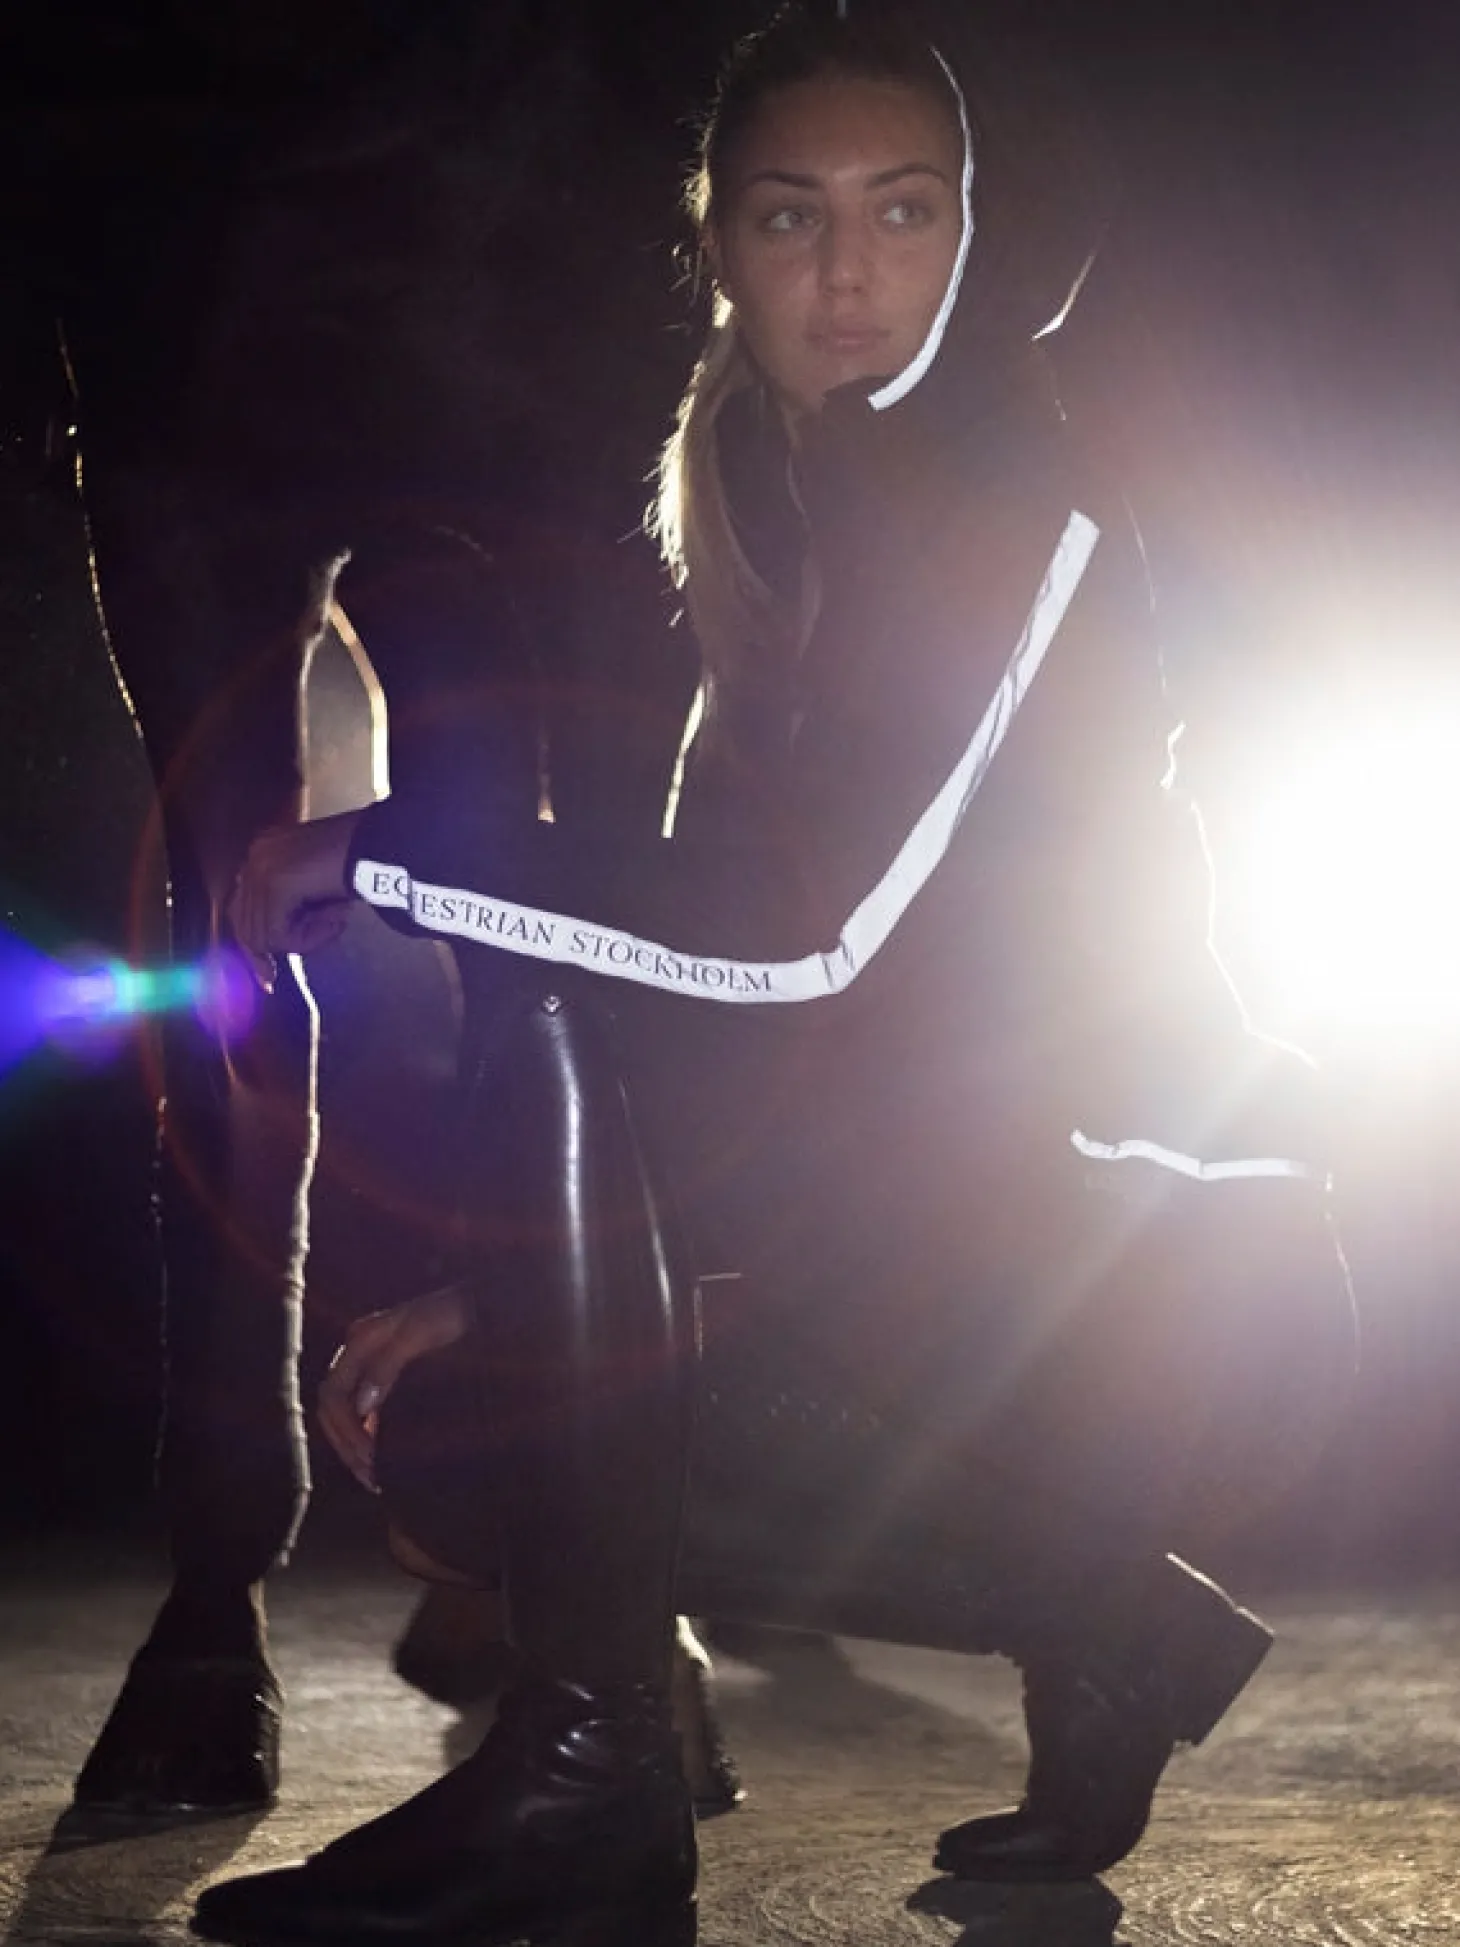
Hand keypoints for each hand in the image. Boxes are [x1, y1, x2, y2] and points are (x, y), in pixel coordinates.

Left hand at [228, 810, 361, 987]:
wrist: (379, 843)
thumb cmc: (361, 862)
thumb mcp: (319, 887)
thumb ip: (295, 905)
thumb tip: (276, 942)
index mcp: (265, 850)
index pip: (242, 906)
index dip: (253, 943)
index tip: (265, 975)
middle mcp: (257, 856)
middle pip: (244, 923)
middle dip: (261, 954)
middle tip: (272, 978)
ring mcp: (262, 867)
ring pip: (264, 934)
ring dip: (302, 940)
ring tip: (335, 923)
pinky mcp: (275, 883)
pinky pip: (280, 934)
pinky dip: (309, 938)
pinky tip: (338, 920)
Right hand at [318, 1286, 470, 1491]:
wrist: (479, 1304)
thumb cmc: (453, 1314)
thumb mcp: (422, 1333)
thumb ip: (388, 1364)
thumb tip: (363, 1405)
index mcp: (362, 1340)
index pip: (334, 1395)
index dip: (346, 1429)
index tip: (369, 1456)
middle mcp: (360, 1352)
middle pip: (334, 1408)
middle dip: (346, 1444)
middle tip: (369, 1476)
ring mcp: (372, 1363)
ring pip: (346, 1412)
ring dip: (354, 1445)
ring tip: (372, 1476)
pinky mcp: (387, 1375)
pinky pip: (365, 1411)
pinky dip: (367, 1435)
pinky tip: (381, 1457)